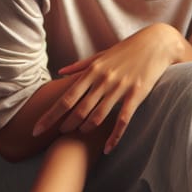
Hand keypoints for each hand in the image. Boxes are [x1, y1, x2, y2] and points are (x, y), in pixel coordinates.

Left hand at [33, 24, 191, 153]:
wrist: (155, 43)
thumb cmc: (127, 49)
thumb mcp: (102, 54)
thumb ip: (80, 66)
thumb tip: (60, 72)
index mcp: (93, 70)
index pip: (66, 97)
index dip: (50, 115)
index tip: (36, 129)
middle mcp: (103, 79)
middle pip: (78, 108)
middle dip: (64, 125)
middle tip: (54, 137)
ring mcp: (119, 88)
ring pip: (98, 116)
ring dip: (85, 129)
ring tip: (77, 138)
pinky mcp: (136, 95)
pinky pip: (122, 120)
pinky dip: (113, 136)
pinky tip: (107, 149)